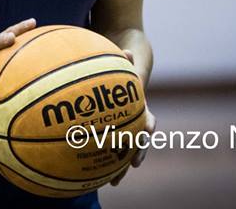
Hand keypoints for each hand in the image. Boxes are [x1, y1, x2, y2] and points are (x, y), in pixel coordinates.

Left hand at [110, 50, 153, 185]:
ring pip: (123, 148)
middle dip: (136, 152)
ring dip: (120, 165)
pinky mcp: (111, 127)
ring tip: (113, 182)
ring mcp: (124, 124)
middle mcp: (134, 117)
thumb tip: (125, 52)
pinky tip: (87, 172)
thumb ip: (127, 60)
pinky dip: (100, 158)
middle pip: (138, 139)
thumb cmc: (126, 60)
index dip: (148, 123)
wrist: (130, 61)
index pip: (147, 115)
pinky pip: (106, 144)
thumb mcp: (128, 59)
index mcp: (139, 103)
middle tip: (133, 165)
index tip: (148, 128)